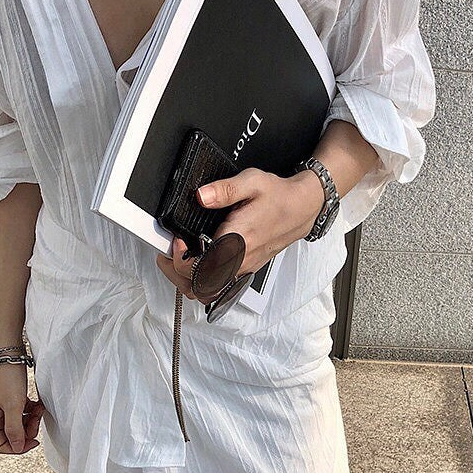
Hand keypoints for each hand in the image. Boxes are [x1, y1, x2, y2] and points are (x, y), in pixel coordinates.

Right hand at [0, 361, 45, 454]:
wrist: (7, 351)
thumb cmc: (8, 377)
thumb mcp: (13, 405)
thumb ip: (15, 429)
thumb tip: (17, 448)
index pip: (0, 445)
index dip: (18, 447)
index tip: (35, 442)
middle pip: (11, 434)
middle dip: (27, 429)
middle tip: (38, 418)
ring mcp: (0, 404)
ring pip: (18, 421)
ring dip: (31, 418)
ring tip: (40, 407)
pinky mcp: (9, 396)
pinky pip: (21, 410)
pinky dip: (31, 408)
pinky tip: (38, 403)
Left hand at [155, 167, 324, 301]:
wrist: (302, 208)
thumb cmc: (279, 197)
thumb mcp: (252, 182)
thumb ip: (224, 189)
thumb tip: (201, 196)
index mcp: (239, 242)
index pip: (201, 270)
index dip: (180, 260)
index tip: (178, 240)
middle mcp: (241, 260)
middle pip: (199, 287)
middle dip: (176, 273)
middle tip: (170, 252)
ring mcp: (243, 267)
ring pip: (208, 290)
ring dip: (187, 279)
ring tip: (179, 258)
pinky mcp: (245, 268)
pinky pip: (218, 284)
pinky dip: (201, 277)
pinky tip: (197, 258)